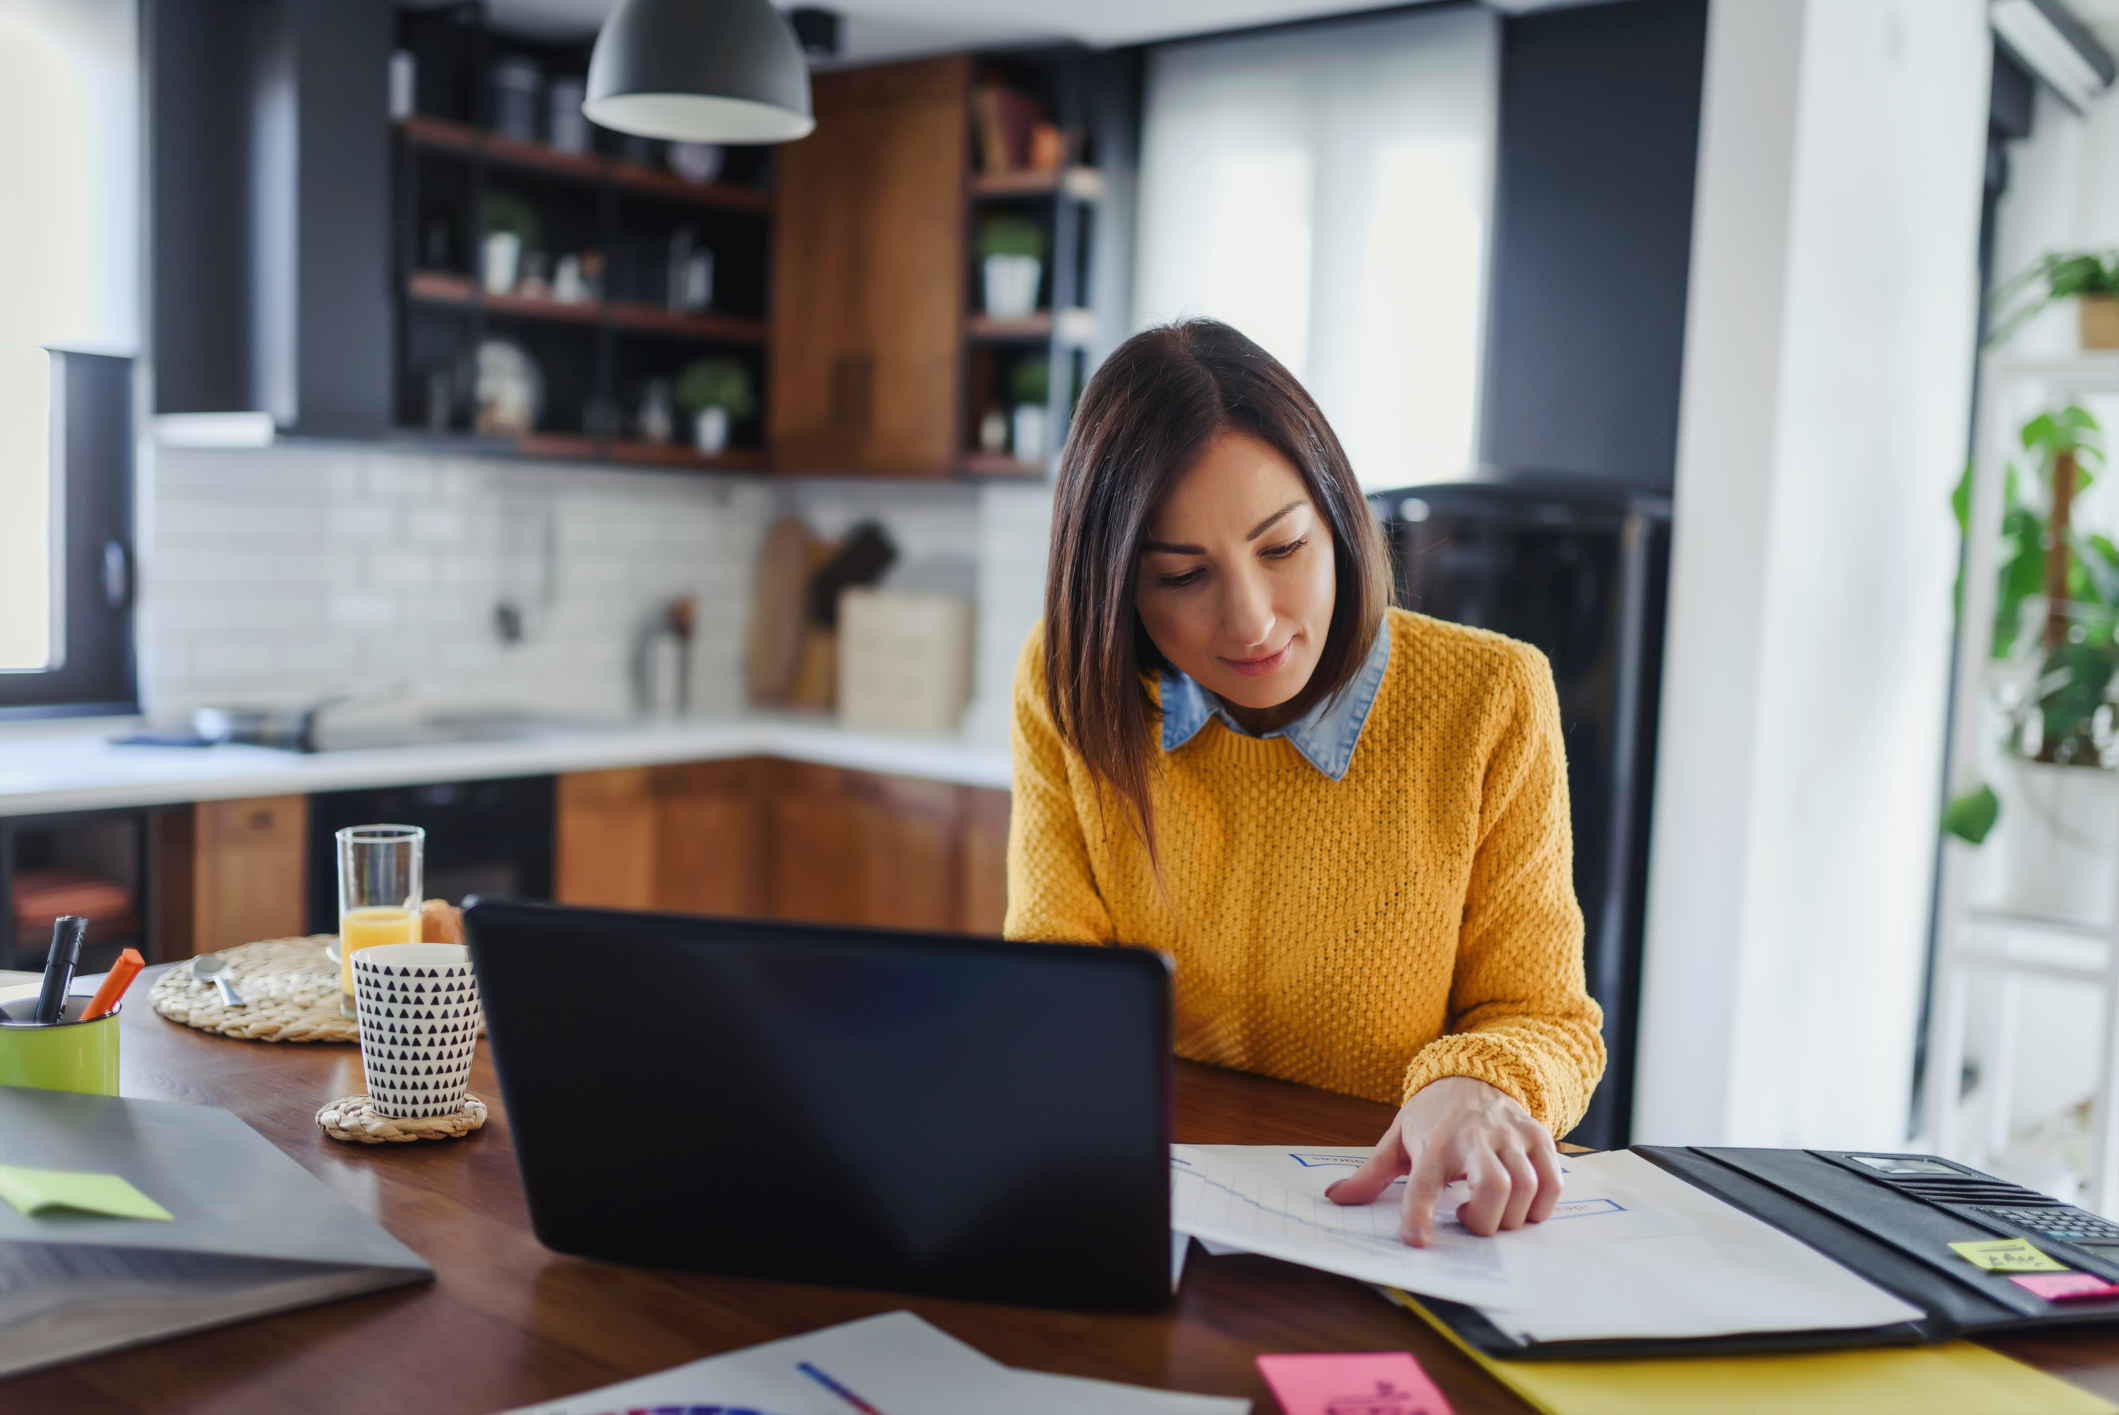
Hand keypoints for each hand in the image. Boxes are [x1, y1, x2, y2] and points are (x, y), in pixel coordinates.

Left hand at [1323, 1076, 1562, 1246]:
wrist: (1471, 1073)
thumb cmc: (1433, 1116)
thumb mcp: (1397, 1138)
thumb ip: (1371, 1173)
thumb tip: (1336, 1197)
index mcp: (1434, 1142)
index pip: (1423, 1182)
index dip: (1420, 1213)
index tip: (1417, 1241)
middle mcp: (1474, 1138)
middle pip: (1493, 1187)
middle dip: (1485, 1221)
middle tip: (1467, 1220)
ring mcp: (1511, 1136)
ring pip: (1526, 1187)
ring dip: (1511, 1216)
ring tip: (1489, 1210)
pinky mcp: (1538, 1137)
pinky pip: (1552, 1182)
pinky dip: (1541, 1205)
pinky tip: (1519, 1204)